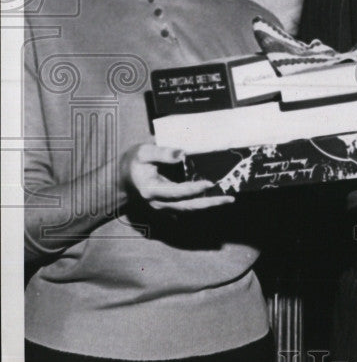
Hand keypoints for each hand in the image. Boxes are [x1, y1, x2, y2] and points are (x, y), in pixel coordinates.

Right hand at [119, 143, 233, 210]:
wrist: (121, 179)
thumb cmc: (133, 162)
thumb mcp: (143, 152)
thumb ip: (162, 152)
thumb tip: (182, 153)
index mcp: (151, 190)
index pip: (175, 192)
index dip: (193, 189)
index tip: (209, 183)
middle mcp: (158, 203)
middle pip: (187, 206)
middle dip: (209, 203)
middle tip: (229, 199)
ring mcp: (164, 207)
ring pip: (189, 209)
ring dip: (209, 204)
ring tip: (228, 199)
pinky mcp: (169, 206)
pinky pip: (187, 207)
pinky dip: (202, 203)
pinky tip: (217, 198)